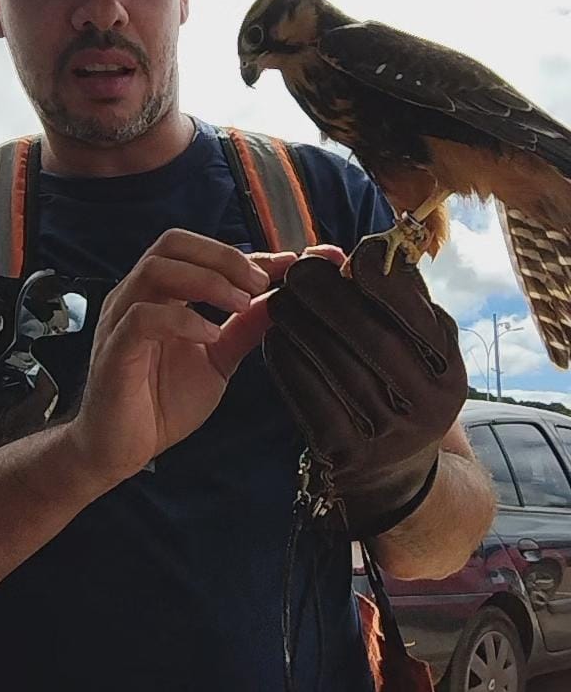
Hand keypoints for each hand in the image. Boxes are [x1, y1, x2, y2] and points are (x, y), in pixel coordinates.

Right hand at [69, 229, 296, 490]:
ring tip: (241, 304)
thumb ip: (243, 330)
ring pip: (156, 269)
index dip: (246, 254)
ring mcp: (122, 320)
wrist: (120, 450)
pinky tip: (210, 335)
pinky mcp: (114, 350)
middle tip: (260, 283)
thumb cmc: (159, 403)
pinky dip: (182, 319)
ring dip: (206, 280)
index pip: (200, 253)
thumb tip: (278, 299)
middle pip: (174, 244)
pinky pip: (143, 318)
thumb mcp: (217, 361)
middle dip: (223, 257)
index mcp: (161, 294)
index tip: (287, 263)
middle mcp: (138, 297)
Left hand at [263, 238, 466, 539]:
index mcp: (448, 369)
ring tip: (279, 300)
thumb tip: (370, 248)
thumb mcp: (422, 349)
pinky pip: (310, 399)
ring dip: (302, 326)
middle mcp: (427, 405)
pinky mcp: (346, 454)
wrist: (396, 474)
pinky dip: (288, 364)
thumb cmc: (403, 387)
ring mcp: (388, 434)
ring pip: (337, 366)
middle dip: (330, 298)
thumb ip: (404, 301)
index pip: (416, 315)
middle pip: (375, 339)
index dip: (382, 279)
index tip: (350, 255)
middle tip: (297, 272)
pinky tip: (274, 339)